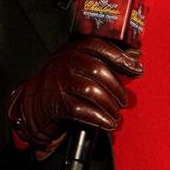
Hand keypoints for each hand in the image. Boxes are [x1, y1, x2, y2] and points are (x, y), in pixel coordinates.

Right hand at [7, 37, 141, 152]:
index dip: (121, 57)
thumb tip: (135, 55)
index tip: (137, 70)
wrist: (32, 104)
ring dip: (109, 106)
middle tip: (123, 101)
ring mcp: (59, 82)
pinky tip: (106, 122)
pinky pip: (82, 110)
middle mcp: (64, 62)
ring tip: (115, 115)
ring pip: (92, 91)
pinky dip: (99, 118)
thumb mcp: (80, 66)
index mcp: (72, 50)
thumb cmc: (60, 84)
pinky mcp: (56, 102)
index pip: (99, 46)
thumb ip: (106, 60)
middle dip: (116, 88)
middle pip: (98, 70)